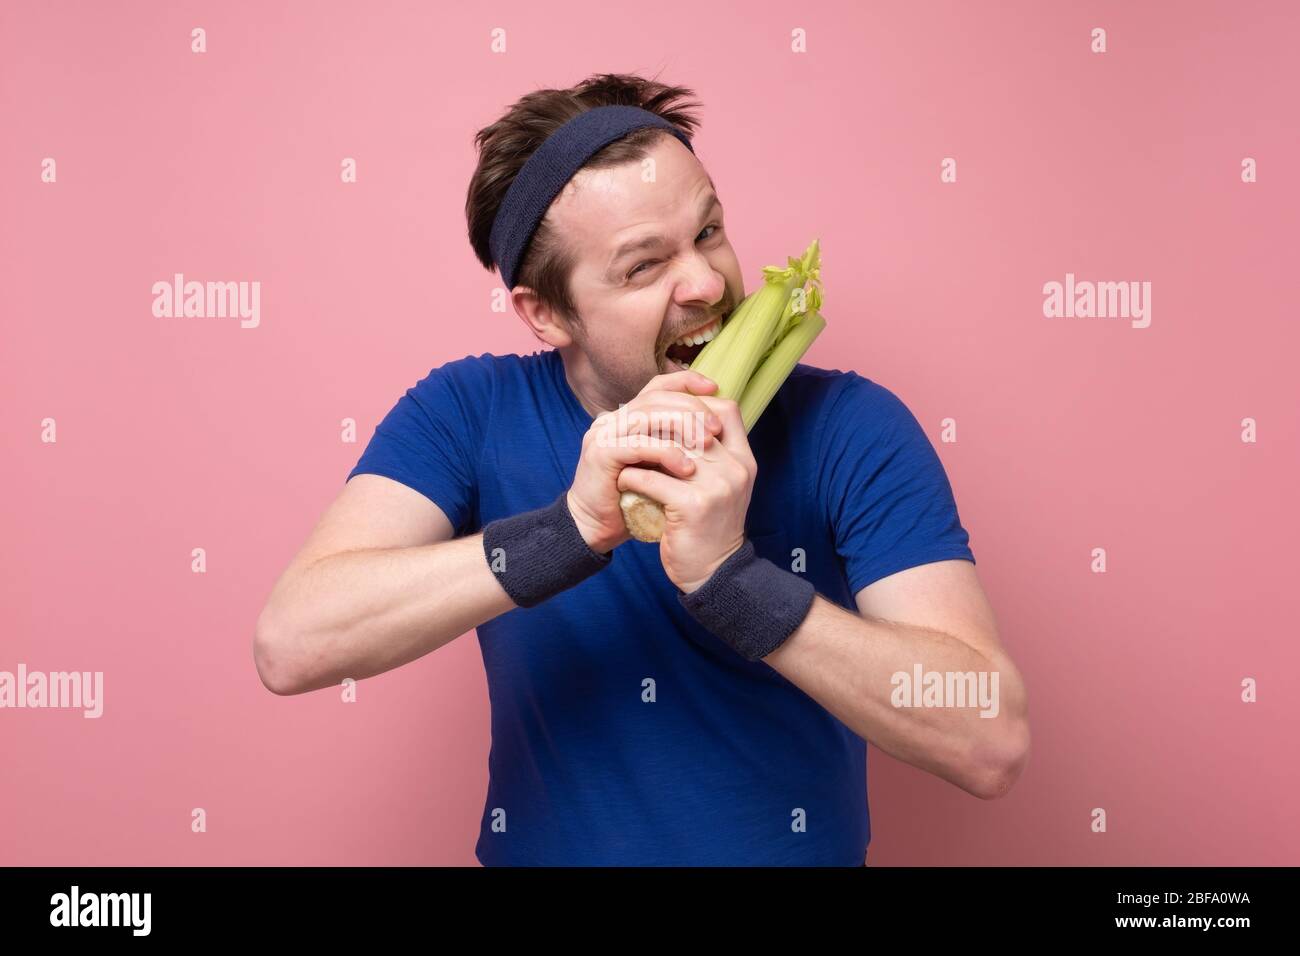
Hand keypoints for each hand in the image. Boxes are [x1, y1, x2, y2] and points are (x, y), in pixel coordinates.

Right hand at [566, 370, 723, 554]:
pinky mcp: (600, 455)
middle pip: (655, 397)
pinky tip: (687, 467)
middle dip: (691, 407)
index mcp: (625, 416)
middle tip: (716, 426)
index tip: (715, 388)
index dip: (686, 382)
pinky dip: (665, 453)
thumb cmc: (632, 499)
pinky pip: (637, 445)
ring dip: (682, 426)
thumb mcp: (659, 466)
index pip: (657, 386)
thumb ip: (676, 443)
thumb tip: (716, 428)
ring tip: (708, 443)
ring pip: (647, 416)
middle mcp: (612, 419)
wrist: (594, 528)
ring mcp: (603, 434)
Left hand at [614, 394, 755, 592]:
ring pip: (669, 446)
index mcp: (743, 460)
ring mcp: (717, 486)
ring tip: (624, 452)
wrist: (713, 573)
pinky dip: (632, 477)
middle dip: (659, 425)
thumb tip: (684, 420)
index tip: (668, 413)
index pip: (726, 410)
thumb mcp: (721, 487)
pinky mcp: (694, 505)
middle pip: (693, 423)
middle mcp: (735, 468)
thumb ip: (712, 456)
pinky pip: (653, 478)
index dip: (696, 403)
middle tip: (634, 429)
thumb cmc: (708, 528)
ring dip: (641, 447)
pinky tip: (623, 482)